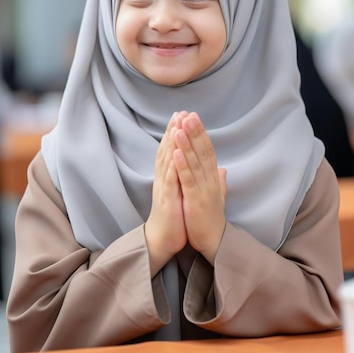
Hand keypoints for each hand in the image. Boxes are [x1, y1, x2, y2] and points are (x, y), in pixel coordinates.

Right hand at [145, 112, 187, 275]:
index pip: (172, 150)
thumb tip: (190, 165)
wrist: (163, 240)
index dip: (176, 132)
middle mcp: (164, 179)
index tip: (183, 116)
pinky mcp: (167, 199)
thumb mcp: (181, 193)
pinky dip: (172, 164)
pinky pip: (169, 179)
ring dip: (172, 142)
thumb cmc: (173, 217)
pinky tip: (176, 151)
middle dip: (173, 130)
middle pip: (167, 150)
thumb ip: (184, 177)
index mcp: (169, 177)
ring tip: (177, 124)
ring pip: (167, 160)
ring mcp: (164, 188)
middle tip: (179, 112)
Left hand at [173, 112, 226, 263]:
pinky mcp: (196, 200)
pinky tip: (176, 152)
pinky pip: (188, 180)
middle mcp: (211, 180)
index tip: (194, 117)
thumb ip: (220, 181)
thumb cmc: (212, 219)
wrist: (214, 242)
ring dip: (187, 143)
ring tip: (180, 127)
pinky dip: (182, 165)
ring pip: (195, 162)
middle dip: (195, 132)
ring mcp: (204, 190)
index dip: (201, 133)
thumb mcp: (217, 196)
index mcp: (213, 178)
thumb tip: (223, 168)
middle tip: (188, 114)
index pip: (207, 150)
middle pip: (203, 151)